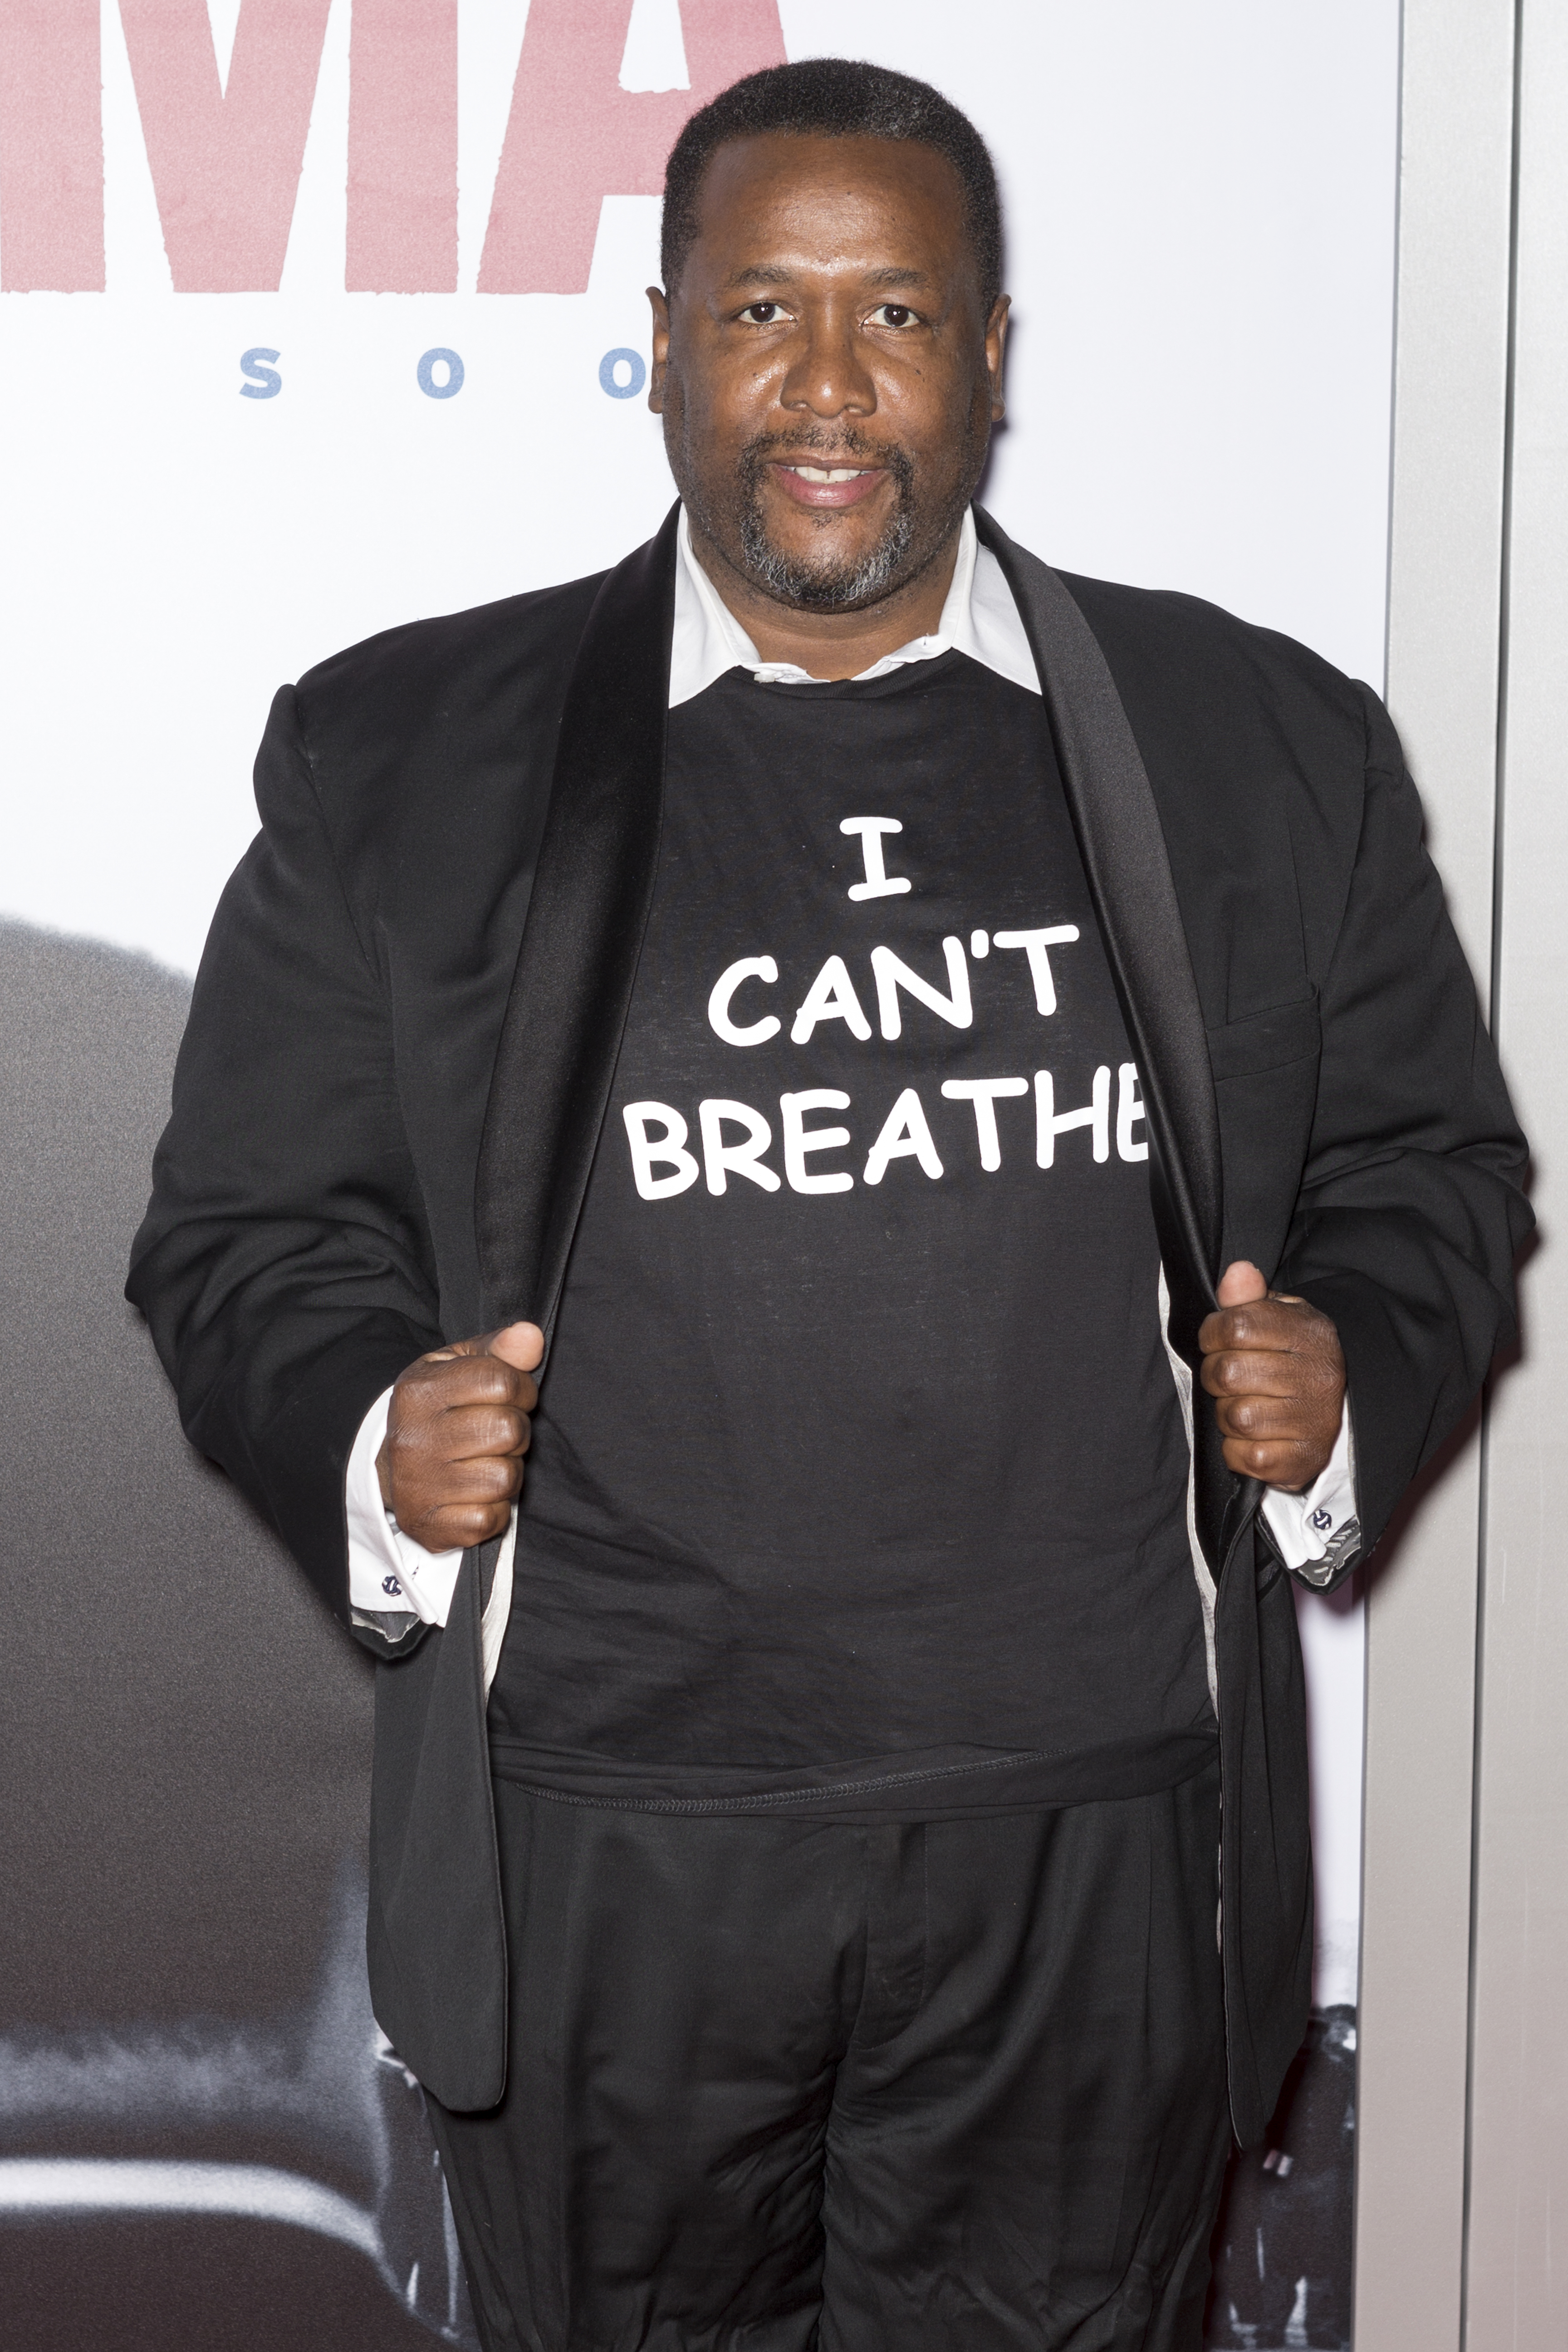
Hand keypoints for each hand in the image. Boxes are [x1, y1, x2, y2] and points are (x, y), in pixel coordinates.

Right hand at [376, 1322, 543, 1551]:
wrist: (386, 1466)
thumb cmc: (436, 1410)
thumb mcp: (458, 1368)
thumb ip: (498, 1350)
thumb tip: (530, 1336)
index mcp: (419, 1391)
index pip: (501, 1382)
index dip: (521, 1389)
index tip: (511, 1398)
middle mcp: (414, 1439)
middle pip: (508, 1430)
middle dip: (516, 1432)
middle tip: (499, 1435)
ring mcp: (417, 1485)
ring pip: (504, 1478)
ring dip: (508, 1472)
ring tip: (486, 1462)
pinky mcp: (427, 1524)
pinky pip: (488, 1520)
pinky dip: (493, 1511)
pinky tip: (476, 1495)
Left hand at [1198, 1262, 1344, 1491]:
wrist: (1328, 1411)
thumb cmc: (1289, 1358)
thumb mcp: (1275, 1318)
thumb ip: (1249, 1298)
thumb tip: (1237, 1273)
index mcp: (1310, 1333)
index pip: (1235, 1327)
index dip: (1212, 1334)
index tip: (1217, 1341)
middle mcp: (1319, 1377)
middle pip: (1228, 1373)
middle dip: (1214, 1377)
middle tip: (1228, 1379)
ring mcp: (1314, 1421)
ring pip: (1235, 1417)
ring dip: (1225, 1415)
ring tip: (1243, 1406)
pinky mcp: (1304, 1460)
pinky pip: (1246, 1456)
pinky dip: (1236, 1450)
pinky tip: (1252, 1437)